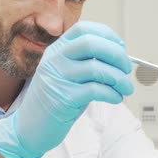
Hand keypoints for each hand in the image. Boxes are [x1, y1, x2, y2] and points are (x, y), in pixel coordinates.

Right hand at [0, 21, 133, 157]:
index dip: (106, 35)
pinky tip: (115, 98)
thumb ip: (86, 62)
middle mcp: (54, 60)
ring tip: (125, 88)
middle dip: (116, 54)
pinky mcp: (63, 98)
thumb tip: (119, 55)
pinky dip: (112, 93)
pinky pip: (95, 90)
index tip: (121, 47)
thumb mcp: (67, 74)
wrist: (30, 127)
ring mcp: (57, 78)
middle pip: (90, 43)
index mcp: (56, 50)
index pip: (83, 30)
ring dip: (119, 78)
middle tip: (127, 68)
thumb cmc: (55, 100)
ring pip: (96, 68)